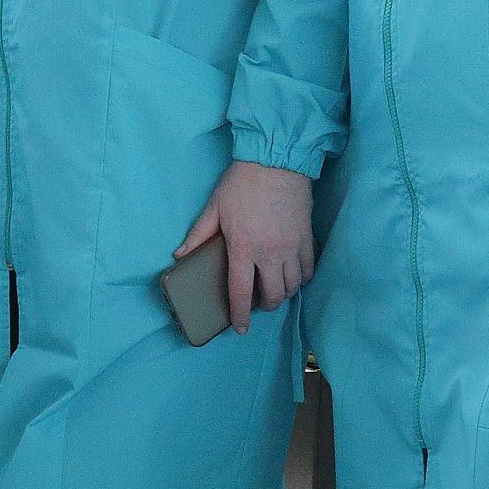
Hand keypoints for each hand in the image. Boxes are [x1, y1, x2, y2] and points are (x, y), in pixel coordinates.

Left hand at [182, 159, 315, 335]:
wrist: (276, 160)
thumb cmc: (241, 183)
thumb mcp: (214, 207)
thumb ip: (198, 235)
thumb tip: (180, 255)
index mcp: (243, 248)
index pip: (241, 292)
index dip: (239, 315)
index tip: (240, 328)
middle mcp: (270, 253)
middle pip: (272, 296)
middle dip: (264, 307)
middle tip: (256, 304)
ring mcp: (291, 247)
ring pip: (292, 287)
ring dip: (282, 294)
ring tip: (273, 290)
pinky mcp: (306, 238)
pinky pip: (308, 269)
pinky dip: (301, 278)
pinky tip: (292, 276)